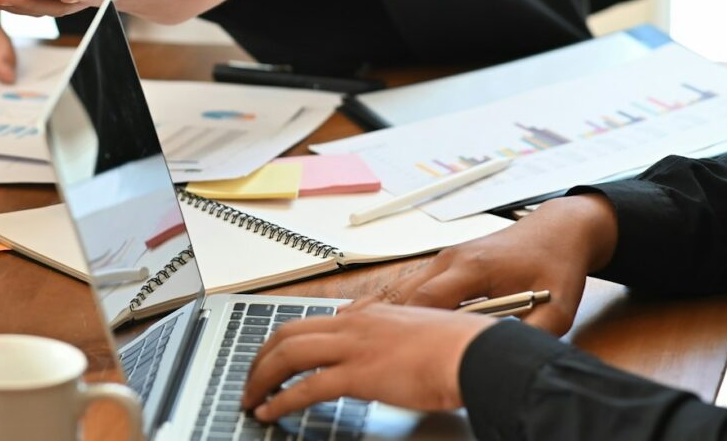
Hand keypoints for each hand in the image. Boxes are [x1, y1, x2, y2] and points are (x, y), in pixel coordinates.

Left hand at [244, 304, 492, 418]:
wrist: (477, 354)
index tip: (271, 357)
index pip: (309, 321)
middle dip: (260, 357)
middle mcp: (353, 325)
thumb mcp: (417, 332)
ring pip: (288, 355)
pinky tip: (271, 412)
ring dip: (262, 378)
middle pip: (287, 334)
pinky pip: (306, 387)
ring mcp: (353, 348)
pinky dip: (281, 400)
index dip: (283, 341)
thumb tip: (381, 353)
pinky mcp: (358, 375)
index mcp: (366, 315)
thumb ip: (390, 338)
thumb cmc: (459, 348)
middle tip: (250, 379)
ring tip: (250, 398)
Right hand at [347, 194, 618, 335]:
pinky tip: (365, 312)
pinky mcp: (444, 262)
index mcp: (475, 266)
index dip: (410, 325)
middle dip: (381, 319)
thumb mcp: (559, 308)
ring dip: (378, 308)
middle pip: (404, 291)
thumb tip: (508, 357)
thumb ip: (534, 333)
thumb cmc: (555, 265)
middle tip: (355, 343)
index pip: (430, 298)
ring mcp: (444, 258)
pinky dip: (388, 299)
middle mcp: (451, 259)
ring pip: (401, 285)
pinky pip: (409, 282)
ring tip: (345, 328)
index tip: (393, 348)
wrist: (558, 230)